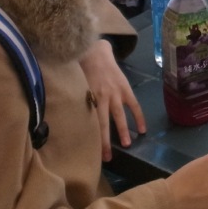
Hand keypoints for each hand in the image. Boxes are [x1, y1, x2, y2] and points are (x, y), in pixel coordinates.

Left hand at [79, 39, 146, 160]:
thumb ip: (74, 100)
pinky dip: (139, 117)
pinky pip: (134, 105)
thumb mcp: (74, 85)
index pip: (89, 122)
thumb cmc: (81, 68)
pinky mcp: (125, 89)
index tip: (90, 152)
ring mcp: (115, 93)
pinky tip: (143, 129)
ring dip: (122, 131)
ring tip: (127, 145)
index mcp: (88, 98)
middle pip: (103, 123)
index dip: (91, 137)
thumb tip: (65, 114)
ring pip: (119, 116)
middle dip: (105, 141)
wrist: (96, 51)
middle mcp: (101, 98)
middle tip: (107, 157)